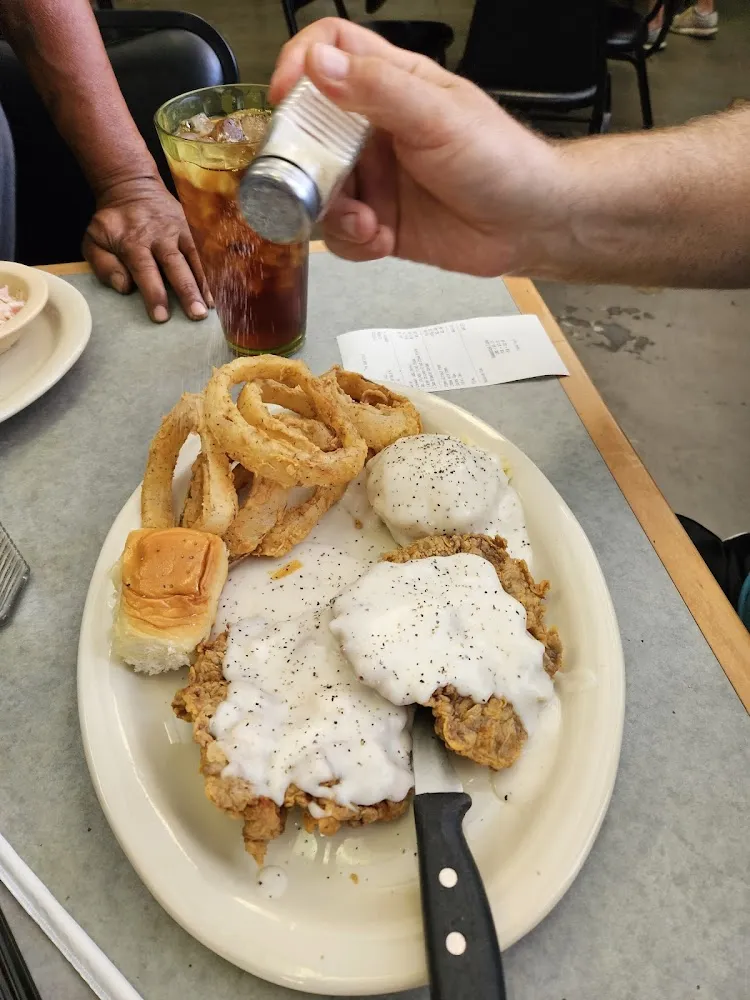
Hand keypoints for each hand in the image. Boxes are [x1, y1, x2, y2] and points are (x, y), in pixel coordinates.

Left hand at [82, 176, 213, 321]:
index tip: (161, 316)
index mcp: (133, 241)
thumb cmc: (112, 223)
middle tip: (196, 315)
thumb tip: (125, 287)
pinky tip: (213, 297)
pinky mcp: (189, 231)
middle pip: (175, 266)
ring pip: (192, 261)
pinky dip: (207, 276)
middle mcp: (159, 236)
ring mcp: (178, 232)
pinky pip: (200, 256)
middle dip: (186, 291)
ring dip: (202, 285)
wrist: (132, 187)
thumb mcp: (94, 239)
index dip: (154, 293)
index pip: (145, 270)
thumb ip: (104, 265)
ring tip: (209, 309)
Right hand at [270, 20, 565, 277]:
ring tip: (365, 223)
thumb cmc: (499, 159)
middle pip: (308, 130)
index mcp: (391, 84)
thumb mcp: (438, 116)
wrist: (532, 225)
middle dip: (303, 162)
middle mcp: (374, 129)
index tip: (285, 101)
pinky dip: (352, 241)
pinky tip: (380, 241)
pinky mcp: (379, 224)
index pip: (329, 51)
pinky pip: (342, 233)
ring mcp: (375, 178)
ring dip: (332, 211)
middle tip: (314, 185)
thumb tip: (318, 65)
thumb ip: (378, 90)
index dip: (299, 66)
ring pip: (319, 189)